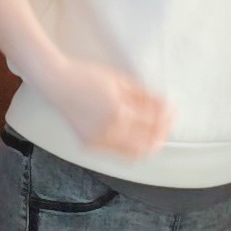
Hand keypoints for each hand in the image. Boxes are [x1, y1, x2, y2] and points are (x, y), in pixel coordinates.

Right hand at [46, 56, 174, 159]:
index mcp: (118, 111)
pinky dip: (130, 145)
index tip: (173, 112)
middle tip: (168, 124)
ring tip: (155, 132)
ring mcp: (98, 141)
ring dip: (148, 144)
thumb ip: (144, 97)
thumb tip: (166, 106)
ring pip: (133, 153)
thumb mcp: (120, 81)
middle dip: (161, 135)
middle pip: (147, 144)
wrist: (57, 83)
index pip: (153, 124)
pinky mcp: (90, 145)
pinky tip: (134, 134)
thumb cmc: (87, 76)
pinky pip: (117, 152)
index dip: (167, 119)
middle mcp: (108, 130)